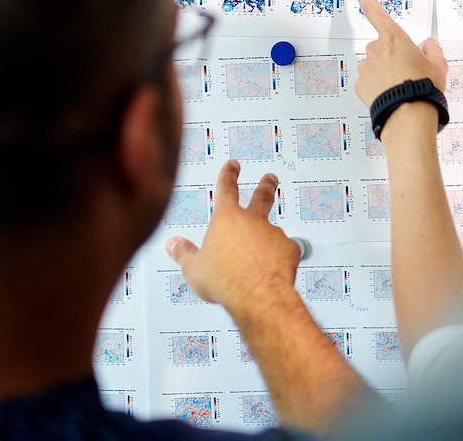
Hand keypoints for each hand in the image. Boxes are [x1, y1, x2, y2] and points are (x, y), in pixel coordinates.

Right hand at [166, 160, 298, 322]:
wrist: (257, 296)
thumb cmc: (225, 281)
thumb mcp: (194, 268)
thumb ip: (183, 253)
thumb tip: (173, 245)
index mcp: (227, 219)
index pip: (227, 187)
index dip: (229, 174)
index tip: (233, 166)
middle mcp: (253, 221)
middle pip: (262, 196)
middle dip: (265, 185)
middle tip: (270, 178)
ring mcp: (273, 234)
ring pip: (274, 227)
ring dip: (270, 232)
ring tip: (266, 248)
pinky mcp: (289, 249)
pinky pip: (285, 249)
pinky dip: (281, 256)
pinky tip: (275, 267)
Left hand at [348, 0, 446, 106]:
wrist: (409, 118)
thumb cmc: (424, 90)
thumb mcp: (438, 67)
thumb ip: (433, 52)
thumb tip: (429, 45)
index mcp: (394, 38)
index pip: (375, 10)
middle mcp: (376, 49)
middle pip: (383, 46)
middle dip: (393, 56)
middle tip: (409, 72)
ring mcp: (366, 67)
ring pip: (375, 65)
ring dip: (386, 72)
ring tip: (402, 87)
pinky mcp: (360, 85)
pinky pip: (369, 82)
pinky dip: (378, 86)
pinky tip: (391, 95)